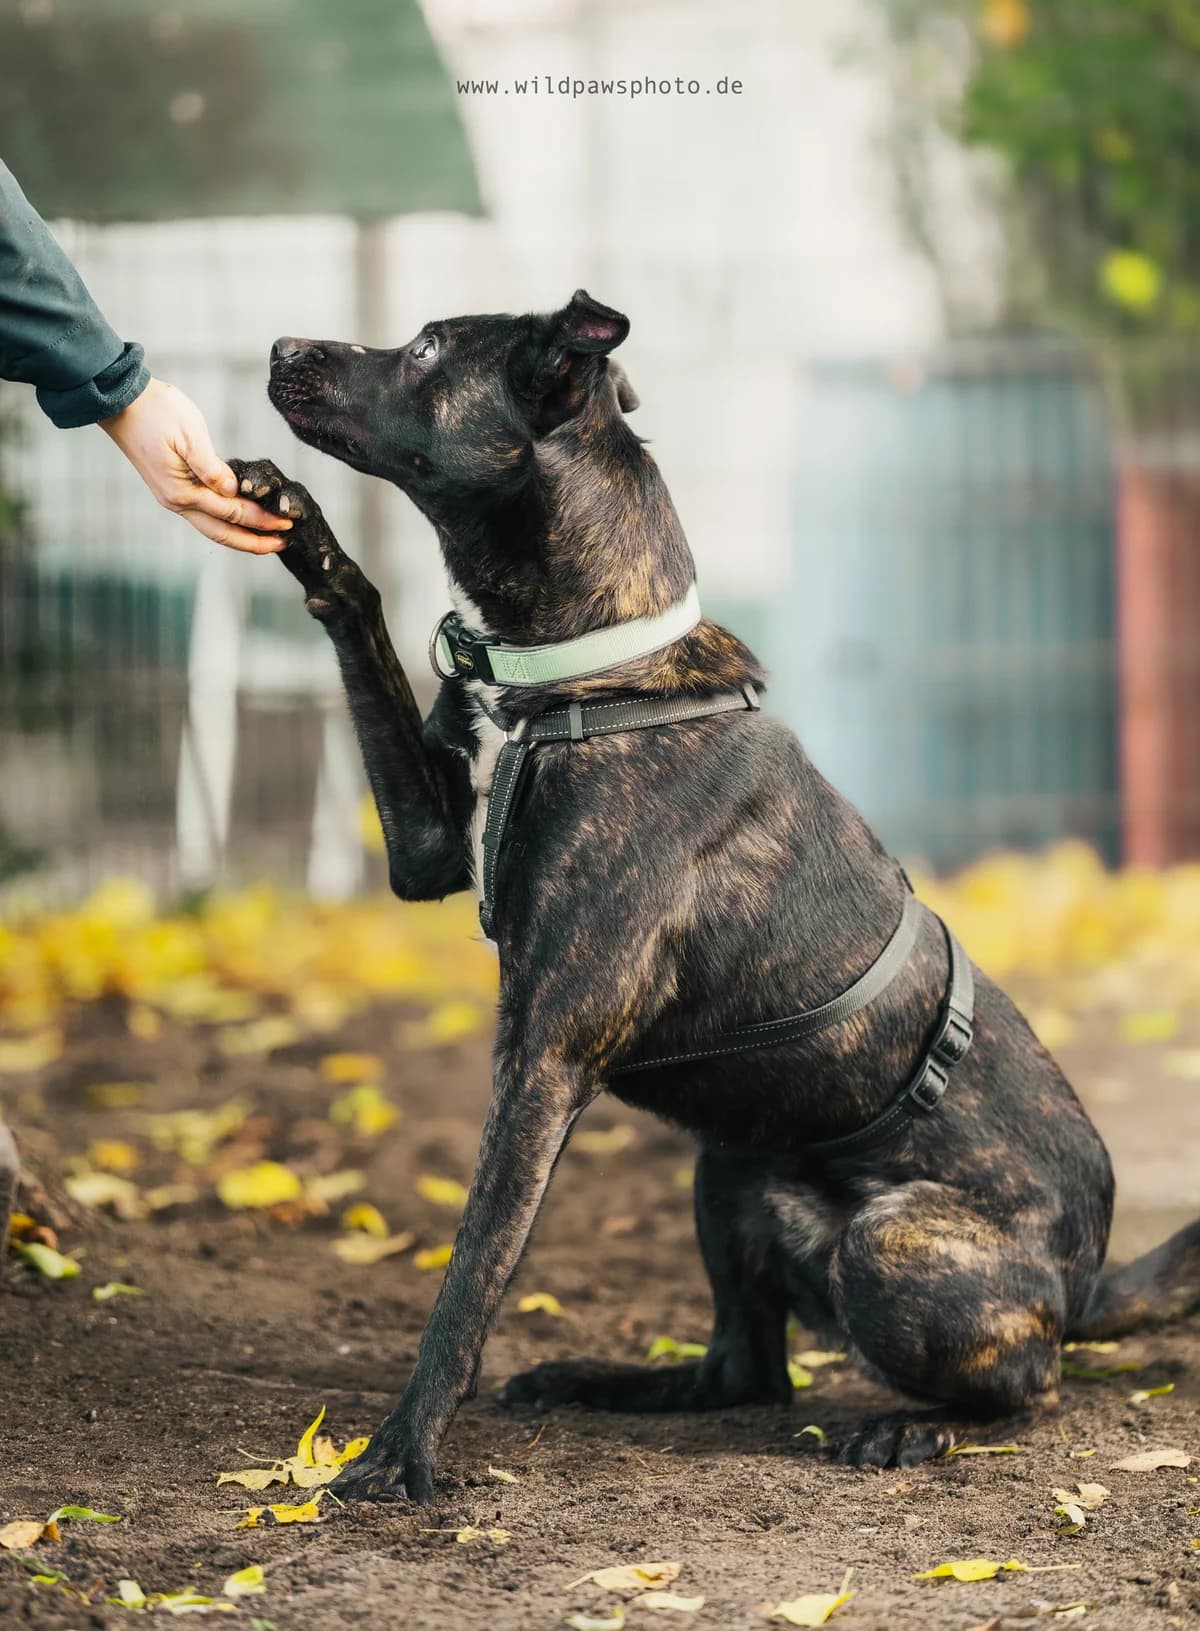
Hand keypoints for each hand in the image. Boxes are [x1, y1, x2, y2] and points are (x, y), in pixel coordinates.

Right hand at [100, 378, 292, 553]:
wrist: (121, 402)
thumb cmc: (156, 411)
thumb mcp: (189, 435)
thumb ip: (211, 468)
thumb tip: (232, 492)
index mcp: (182, 491)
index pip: (231, 512)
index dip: (261, 519)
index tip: (286, 523)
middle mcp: (177, 501)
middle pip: (222, 533)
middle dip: (254, 542)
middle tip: (283, 544)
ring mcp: (173, 498)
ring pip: (213, 528)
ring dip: (241, 537)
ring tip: (268, 540)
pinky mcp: (173, 489)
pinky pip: (205, 515)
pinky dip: (227, 523)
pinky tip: (242, 522)